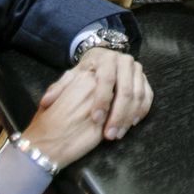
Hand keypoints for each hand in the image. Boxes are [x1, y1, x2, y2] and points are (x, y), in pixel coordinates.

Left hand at [24, 49, 152, 164]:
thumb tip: (45, 102)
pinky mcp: (145, 79)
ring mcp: (137, 70)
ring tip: (118, 134)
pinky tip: (132, 124)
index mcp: (105, 59)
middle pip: (126, 89)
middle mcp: (124, 61)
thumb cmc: (85, 72)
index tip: (95, 119)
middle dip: (118, 114)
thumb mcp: (71, 76)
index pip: (107, 79)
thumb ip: (59, 89)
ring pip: (139, 95)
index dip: (102, 100)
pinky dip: (142, 111)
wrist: (102, 59)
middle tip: (110, 134)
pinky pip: (148, 96)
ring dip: (130, 117)